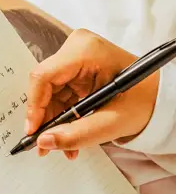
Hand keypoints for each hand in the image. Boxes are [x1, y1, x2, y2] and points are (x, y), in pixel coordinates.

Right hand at [25, 29, 159, 158]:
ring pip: (48, 93)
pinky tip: (68, 132)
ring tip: (62, 144)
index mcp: (86, 52)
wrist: (159, 96)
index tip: (34, 131)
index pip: (43, 77)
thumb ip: (77, 135)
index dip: (34, 106)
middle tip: (46, 144)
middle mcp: (77, 48)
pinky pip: (57, 93)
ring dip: (53, 121)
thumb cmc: (144, 100)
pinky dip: (61, 115)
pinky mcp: (75, 67)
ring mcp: (75, 57)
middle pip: (44, 86)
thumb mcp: (112, 123)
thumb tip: (45, 141)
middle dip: (45, 118)